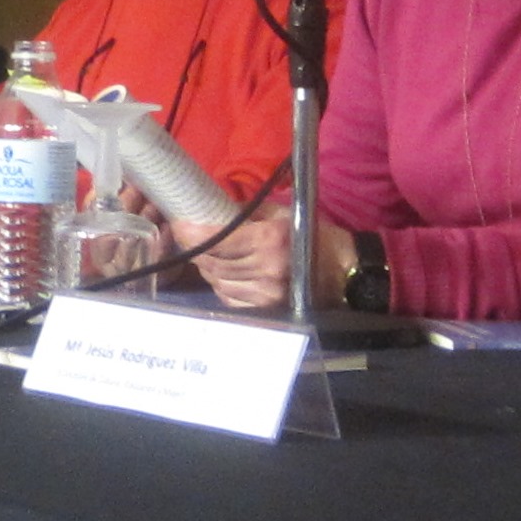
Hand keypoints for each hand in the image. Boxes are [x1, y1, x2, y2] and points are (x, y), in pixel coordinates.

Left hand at [187, 203, 308, 311]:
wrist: (341, 272)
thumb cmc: (311, 236)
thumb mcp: (279, 214)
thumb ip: (244, 214)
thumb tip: (211, 211)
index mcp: (269, 241)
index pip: (218, 240)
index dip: (193, 233)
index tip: (179, 224)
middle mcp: (265, 269)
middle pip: (212, 262)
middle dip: (195, 248)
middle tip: (187, 235)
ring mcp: (264, 294)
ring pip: (216, 280)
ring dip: (206, 266)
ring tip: (206, 253)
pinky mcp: (264, 310)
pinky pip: (227, 296)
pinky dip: (220, 283)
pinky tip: (223, 272)